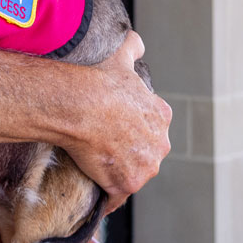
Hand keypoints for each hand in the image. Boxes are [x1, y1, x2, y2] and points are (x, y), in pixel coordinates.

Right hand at [63, 31, 171, 212]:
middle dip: (131, 153)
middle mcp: (161, 143)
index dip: (134, 129)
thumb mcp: (121, 57)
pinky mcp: (127, 184)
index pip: (152, 128)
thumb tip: (137, 44)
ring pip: (134, 174)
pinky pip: (117, 196)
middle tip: (105, 148)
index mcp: (162, 115)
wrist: (80, 104)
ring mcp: (145, 166)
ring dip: (120, 174)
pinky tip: (97, 194)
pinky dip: (108, 198)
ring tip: (97, 167)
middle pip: (146, 154)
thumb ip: (133, 48)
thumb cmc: (99, 81)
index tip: (118, 129)